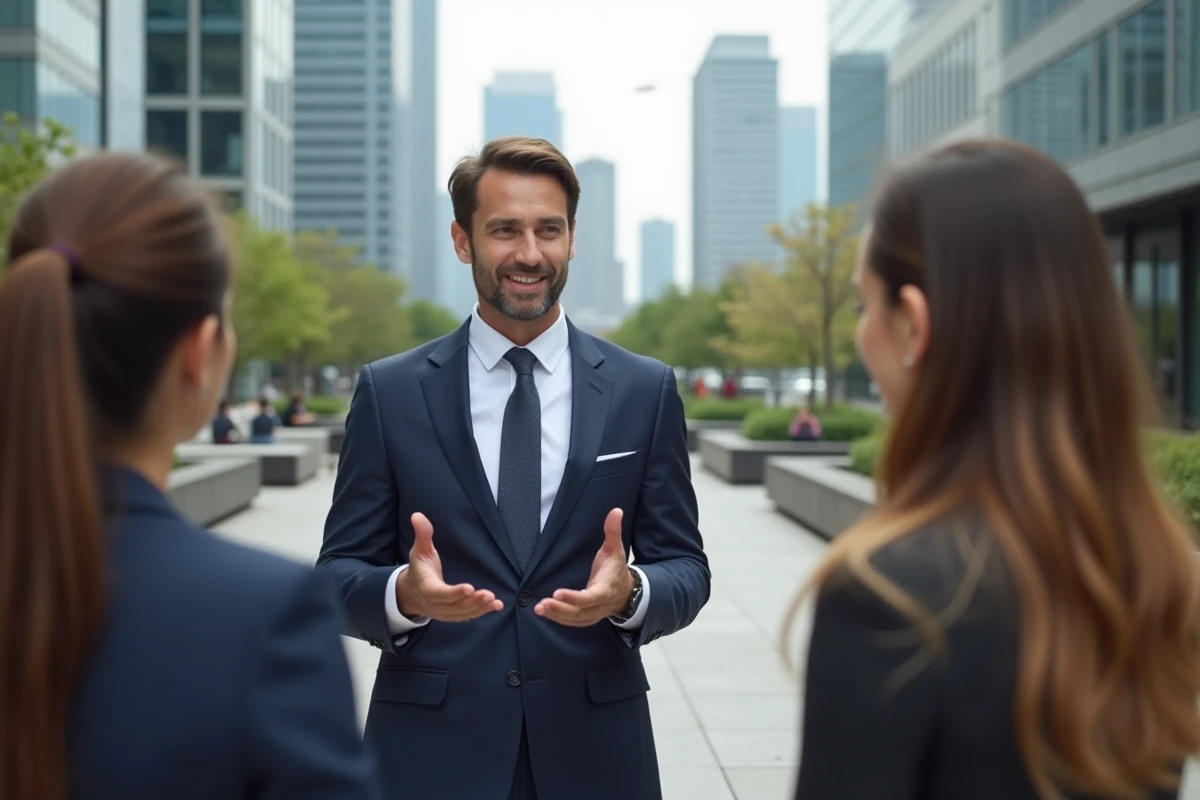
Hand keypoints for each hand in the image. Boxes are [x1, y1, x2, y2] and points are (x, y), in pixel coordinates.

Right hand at [396, 513, 503, 621]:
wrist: (411, 593)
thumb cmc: (418, 569)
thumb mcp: (419, 551)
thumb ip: (422, 534)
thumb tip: (417, 515)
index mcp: (427, 588)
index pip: (441, 593)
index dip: (454, 593)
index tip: (469, 588)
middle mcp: (435, 604)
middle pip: (455, 606)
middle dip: (472, 601)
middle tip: (488, 595)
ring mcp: (445, 612)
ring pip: (463, 613)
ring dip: (479, 608)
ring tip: (494, 601)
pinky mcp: (453, 615)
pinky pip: (468, 616)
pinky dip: (482, 612)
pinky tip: (496, 606)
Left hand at [536, 508, 632, 626]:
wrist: (625, 592)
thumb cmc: (616, 569)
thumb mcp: (616, 549)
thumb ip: (613, 531)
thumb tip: (616, 511)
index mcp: (605, 589)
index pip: (589, 597)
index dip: (574, 598)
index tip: (557, 593)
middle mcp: (599, 606)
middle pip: (578, 612)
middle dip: (560, 609)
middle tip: (541, 605)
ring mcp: (592, 614)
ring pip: (573, 619)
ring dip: (555, 615)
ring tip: (539, 608)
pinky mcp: (586, 618)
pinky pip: (571, 622)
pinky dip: (558, 618)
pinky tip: (544, 612)